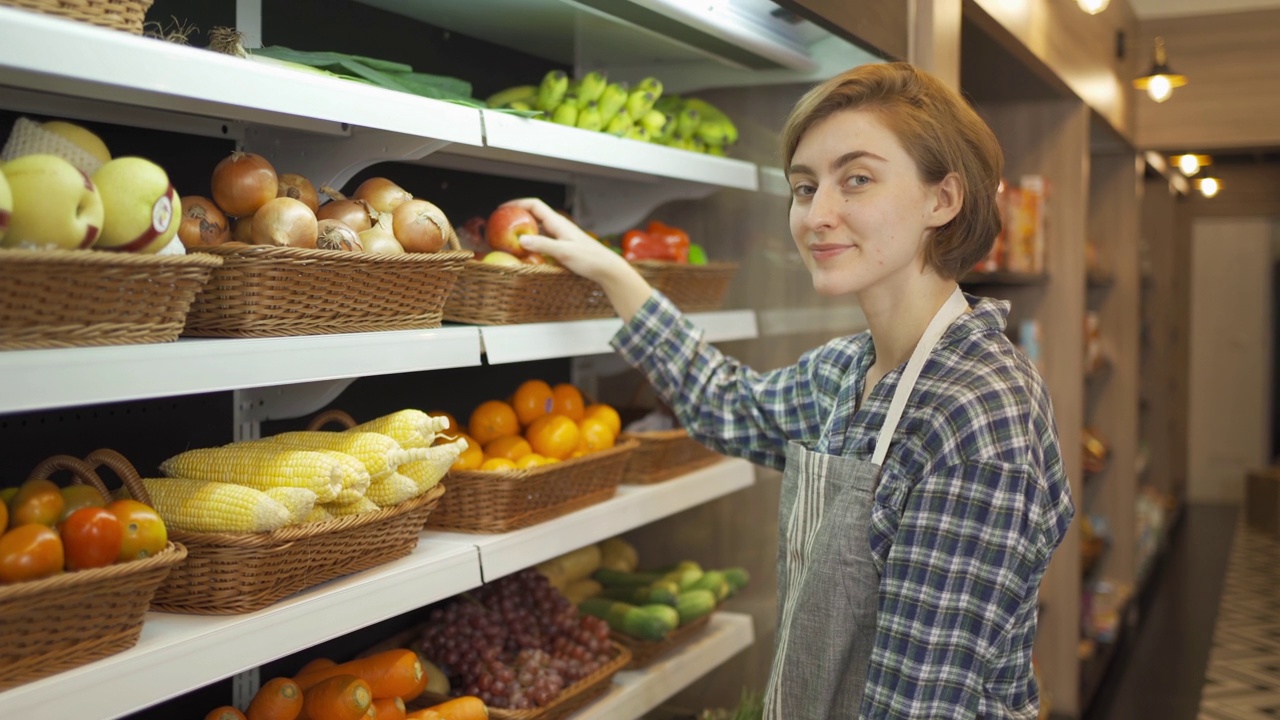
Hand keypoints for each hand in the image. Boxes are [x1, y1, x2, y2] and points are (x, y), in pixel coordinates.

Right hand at [501, 198, 653, 320]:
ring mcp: (561, 236)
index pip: (534, 205)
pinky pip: (543, 239)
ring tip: (509, 237)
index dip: (517, 203)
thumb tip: (521, 240)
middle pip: (534, 215)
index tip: (502, 208)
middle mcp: (559, 227)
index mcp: (558, 223)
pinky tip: (527, 250)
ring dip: (524, 229)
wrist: (607, 269)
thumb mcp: (564, 252)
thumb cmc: (590, 259)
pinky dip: (532, 241)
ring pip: (538, 227)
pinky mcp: (564, 246)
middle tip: (502, 224)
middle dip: (517, 216)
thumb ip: (543, 245)